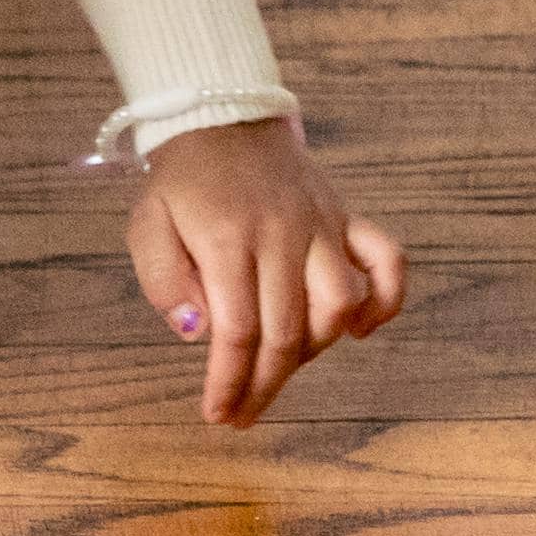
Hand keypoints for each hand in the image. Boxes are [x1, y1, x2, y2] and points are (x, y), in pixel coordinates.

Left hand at [124, 114, 409, 427]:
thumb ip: (162, 281)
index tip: (218, 414)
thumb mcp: (147, 225)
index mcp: (228, 239)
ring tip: (282, 364)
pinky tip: (361, 331)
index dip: (230, 382)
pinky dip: (385, 300)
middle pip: (288, 331)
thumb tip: (194, 333)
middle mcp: (283, 234)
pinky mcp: (345, 218)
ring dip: (315, 349)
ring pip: (338, 304)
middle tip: (243, 415)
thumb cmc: (183, 184)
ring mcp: (321, 224)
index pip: (237, 330)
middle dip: (265, 385)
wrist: (224, 120)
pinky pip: (387, 259)